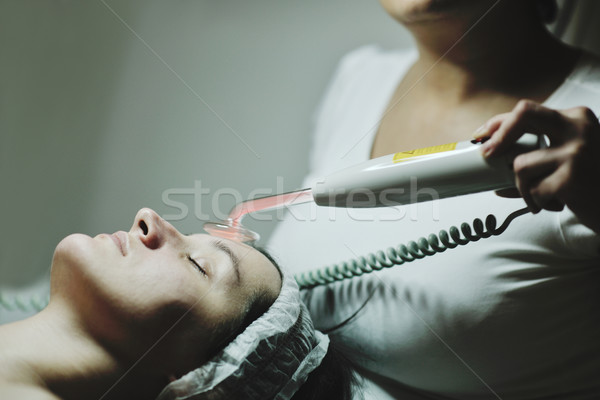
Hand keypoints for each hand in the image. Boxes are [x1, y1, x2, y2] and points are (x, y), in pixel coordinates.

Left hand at [474, 100, 599, 233]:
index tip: (482, 135)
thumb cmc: (591, 179)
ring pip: (520, 165)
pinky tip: (555, 204)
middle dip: (498, 136)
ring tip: (540, 195)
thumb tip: (492, 155)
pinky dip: (537, 201)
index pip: (528, 110)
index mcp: (575, 118)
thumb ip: (540, 148)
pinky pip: (533, 190)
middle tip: (486, 154)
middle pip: (522, 116)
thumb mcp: (571, 153)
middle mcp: (577, 129)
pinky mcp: (572, 179)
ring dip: (523, 186)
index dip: (499, 123)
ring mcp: (576, 153)